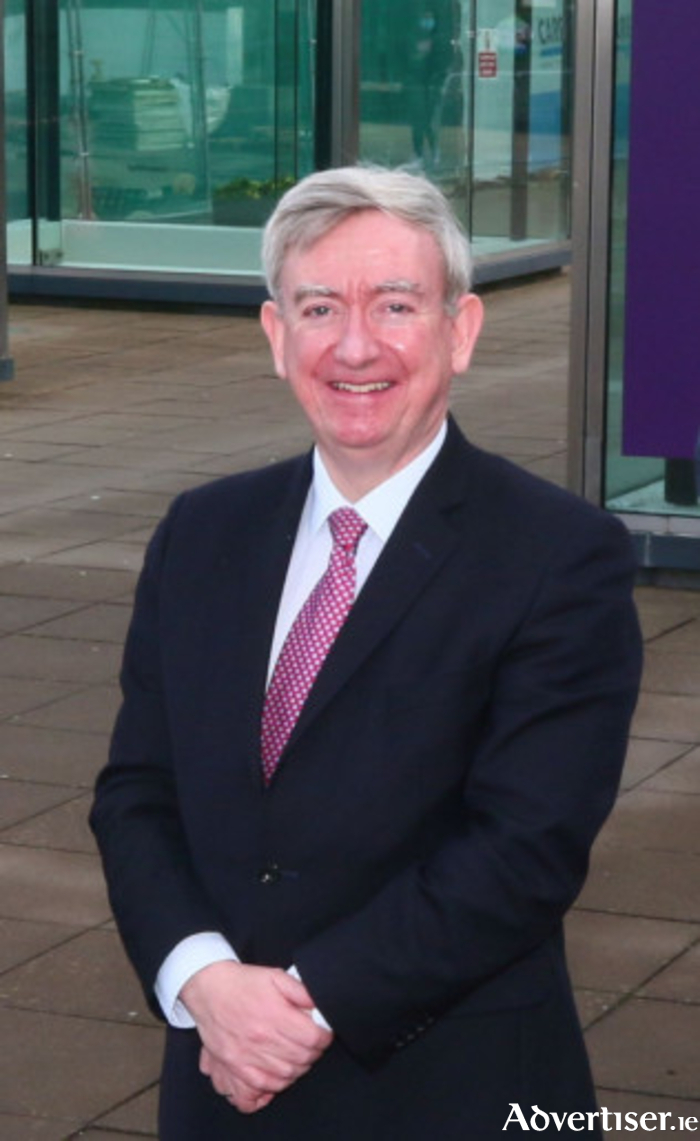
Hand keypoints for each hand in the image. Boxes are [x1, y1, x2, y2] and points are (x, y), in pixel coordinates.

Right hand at [180, 961, 332, 1112]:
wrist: (208, 990)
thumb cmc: (243, 983)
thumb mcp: (276, 976)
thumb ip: (301, 991)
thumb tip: (320, 1005)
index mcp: (274, 1015)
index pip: (312, 1038)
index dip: (324, 1037)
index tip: (324, 1034)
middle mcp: (261, 1039)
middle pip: (301, 1059)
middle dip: (313, 1053)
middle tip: (312, 1045)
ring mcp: (246, 1057)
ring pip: (284, 1077)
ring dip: (297, 1070)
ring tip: (297, 1057)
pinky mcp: (233, 1067)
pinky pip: (256, 1090)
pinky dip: (271, 1088)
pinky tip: (277, 1077)